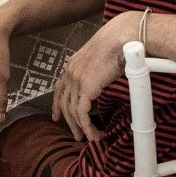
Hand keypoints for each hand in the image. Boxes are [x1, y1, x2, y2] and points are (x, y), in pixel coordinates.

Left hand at [52, 12, 140, 141]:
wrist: (119, 39)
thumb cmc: (116, 44)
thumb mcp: (100, 57)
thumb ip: (96, 69)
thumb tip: (103, 77)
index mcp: (72, 65)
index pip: (59, 88)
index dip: (57, 104)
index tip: (56, 116)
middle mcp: (70, 73)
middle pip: (64, 103)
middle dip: (69, 121)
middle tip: (75, 134)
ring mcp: (76, 81)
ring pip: (73, 111)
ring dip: (81, 127)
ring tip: (89, 138)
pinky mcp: (85, 88)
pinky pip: (82, 114)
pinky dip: (87, 126)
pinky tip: (93, 134)